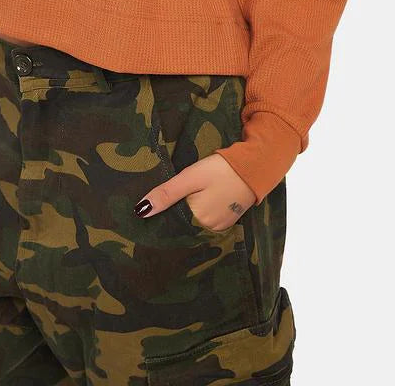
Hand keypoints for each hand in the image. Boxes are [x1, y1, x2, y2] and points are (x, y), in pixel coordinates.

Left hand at [134, 154, 256, 230]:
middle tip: (179, 191)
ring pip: (197, 220)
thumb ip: (166, 194)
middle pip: (185, 221)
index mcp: (197, 219)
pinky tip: (203, 198)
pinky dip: (204, 210)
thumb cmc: (220, 169)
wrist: (254, 166)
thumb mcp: (190, 177)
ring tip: (190, 194)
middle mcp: (209, 228)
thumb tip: (140, 212)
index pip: (172, 220)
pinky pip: (210, 219)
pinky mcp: (230, 219)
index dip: (164, 210)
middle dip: (178, 210)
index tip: (159, 200)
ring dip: (191, 210)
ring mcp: (221, 225)